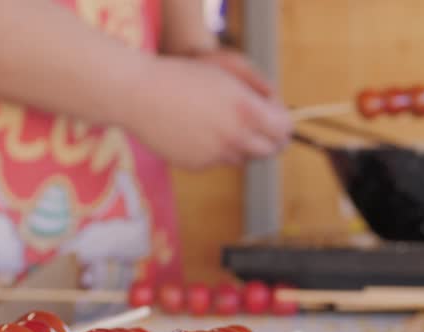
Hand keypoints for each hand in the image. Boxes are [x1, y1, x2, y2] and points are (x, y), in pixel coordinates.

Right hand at [121, 56, 292, 169]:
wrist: (139, 95)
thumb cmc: (183, 76)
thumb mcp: (227, 74)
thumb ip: (259, 91)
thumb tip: (278, 108)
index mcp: (246, 111)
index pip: (285, 129)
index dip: (282, 122)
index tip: (274, 116)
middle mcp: (234, 137)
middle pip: (271, 150)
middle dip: (269, 138)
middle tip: (261, 126)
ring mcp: (216, 155)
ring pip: (244, 157)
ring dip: (242, 144)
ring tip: (223, 122)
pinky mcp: (198, 165)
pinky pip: (218, 161)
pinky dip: (215, 149)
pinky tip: (198, 130)